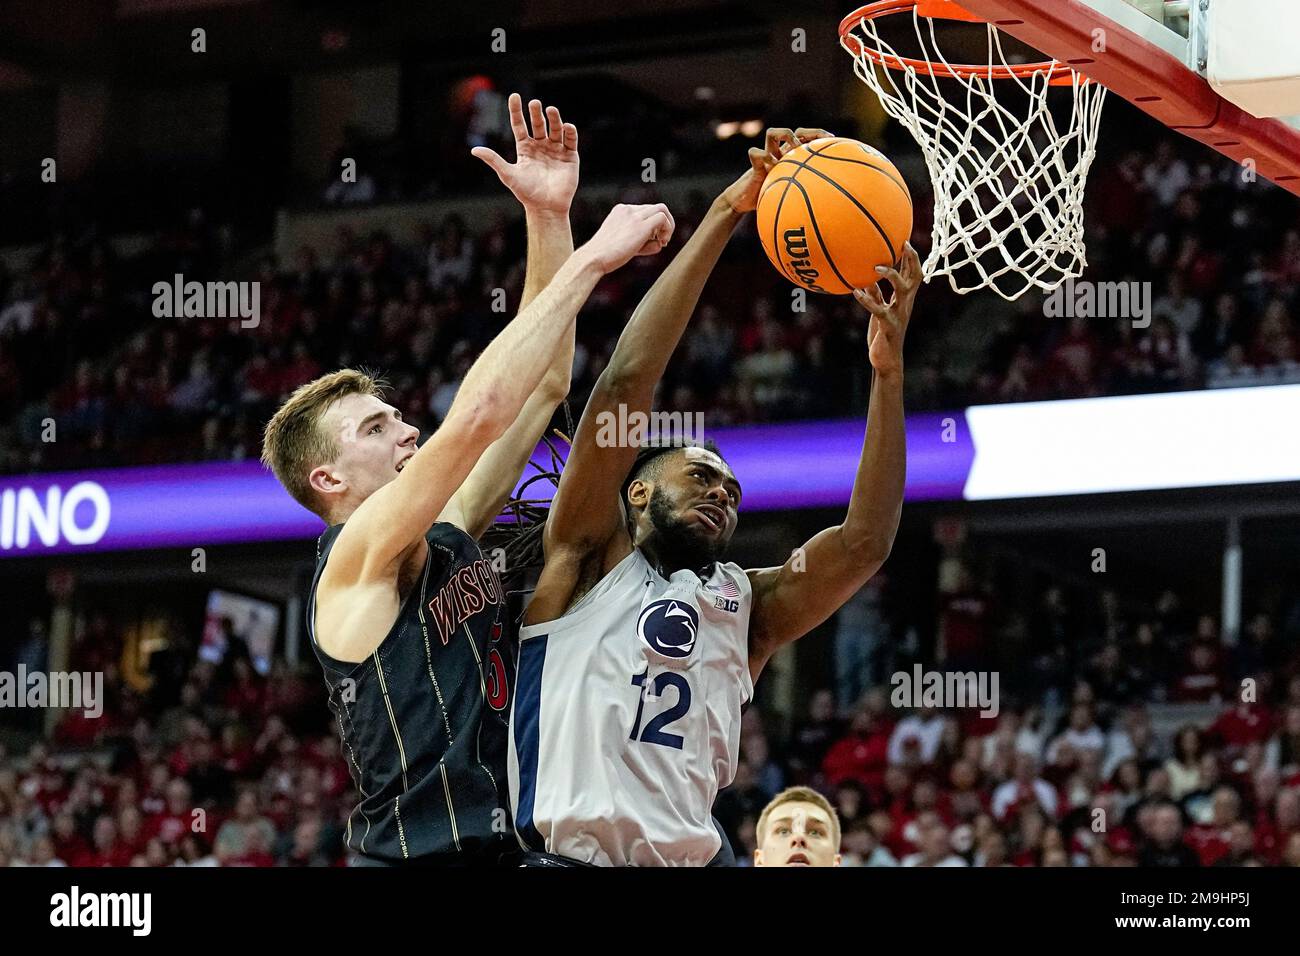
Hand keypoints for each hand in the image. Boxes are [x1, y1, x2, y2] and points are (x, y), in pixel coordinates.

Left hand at [471, 93, 578, 215]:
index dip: (517, 111)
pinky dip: (570, 133)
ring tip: (551, 110)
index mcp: (525, 148)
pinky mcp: (570, 157)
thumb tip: (474, 150)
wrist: (546, 207)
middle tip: (535, 103)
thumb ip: (493, 160)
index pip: (520, 125)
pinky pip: (570, 141)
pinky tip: (567, 126)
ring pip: (555, 129)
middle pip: (538, 124)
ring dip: (554, 119)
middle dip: (537, 113)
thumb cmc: (526, 193)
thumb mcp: (508, 174)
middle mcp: (541, 146)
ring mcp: (556, 150)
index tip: (515, 96)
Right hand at [580, 203, 674, 273]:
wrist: (594, 258)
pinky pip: (662, 218)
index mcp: (620, 211)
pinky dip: (667, 229)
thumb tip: (660, 244)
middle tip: (662, 241)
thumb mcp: (622, 244)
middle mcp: (627, 210)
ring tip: (664, 241)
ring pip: (662, 209)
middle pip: (655, 208)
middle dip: (663, 224)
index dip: (653, 226)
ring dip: (668, 225)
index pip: (644, 211)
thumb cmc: (605, 257)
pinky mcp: (640, 225)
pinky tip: (662, 242)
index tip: (653, 241)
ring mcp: (634, 216)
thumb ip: (641, 241)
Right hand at [721, 127, 832, 214]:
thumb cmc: (767, 201)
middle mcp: (778, 153)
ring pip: (772, 133)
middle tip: (820, 140)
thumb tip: (827, 211)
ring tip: (795, 147)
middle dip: (807, 132)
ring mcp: (766, 157)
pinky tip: (771, 165)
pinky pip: (756, 153)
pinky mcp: (754, 164)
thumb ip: (803, 196)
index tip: (833, 139)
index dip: (818, 135)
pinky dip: (764, 156)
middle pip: (793, 131)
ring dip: (785, 136)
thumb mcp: (788, 199)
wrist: (742, 201)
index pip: (805, 138)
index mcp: (789, 158)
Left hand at [853, 242, 921, 378]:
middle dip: (911, 259)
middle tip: (904, 244)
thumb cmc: (882, 335)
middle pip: (914, 277)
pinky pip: (878, 309)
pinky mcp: (889, 326)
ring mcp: (899, 314)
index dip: (911, 258)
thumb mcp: (879, 311)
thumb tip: (866, 278)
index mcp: (904, 300)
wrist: (887, 361)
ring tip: (877, 267)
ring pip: (902, 290)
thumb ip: (876, 295)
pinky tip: (855, 292)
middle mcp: (906, 305)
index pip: (913, 275)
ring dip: (891, 276)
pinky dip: (867, 300)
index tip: (906, 241)